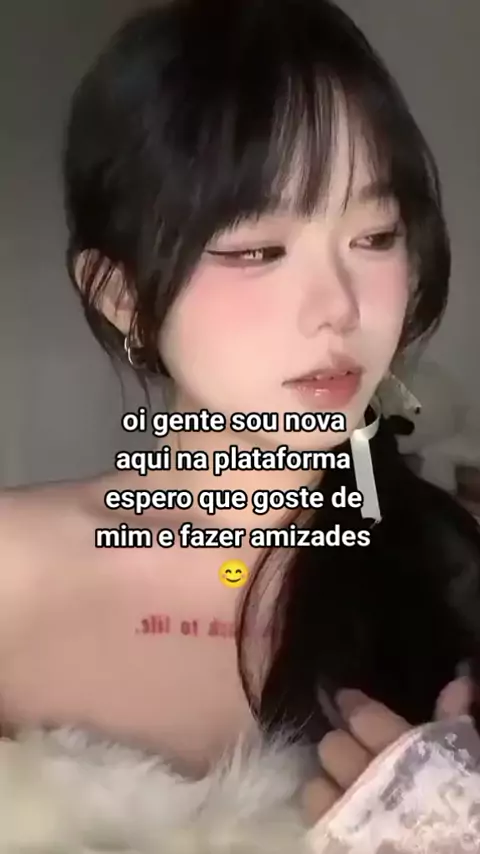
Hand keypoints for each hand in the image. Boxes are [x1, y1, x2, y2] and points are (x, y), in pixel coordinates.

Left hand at [301, 676, 471, 825]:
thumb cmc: (462, 804)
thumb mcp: (461, 759)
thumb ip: (451, 722)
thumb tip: (457, 682)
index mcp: (401, 754)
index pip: (363, 717)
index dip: (352, 704)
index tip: (347, 699)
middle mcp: (369, 780)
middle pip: (333, 747)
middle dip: (341, 743)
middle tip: (354, 747)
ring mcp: (350, 814)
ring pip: (316, 783)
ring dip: (327, 779)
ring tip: (343, 781)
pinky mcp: (339, 842)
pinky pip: (314, 814)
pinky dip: (322, 806)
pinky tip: (335, 805)